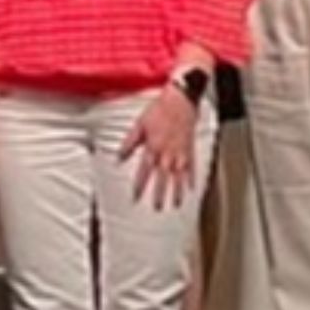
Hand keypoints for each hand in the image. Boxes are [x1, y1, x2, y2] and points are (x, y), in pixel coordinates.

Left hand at [130, 88, 200, 210]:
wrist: (181, 101)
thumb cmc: (159, 110)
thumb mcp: (139, 125)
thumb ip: (129, 143)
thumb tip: (118, 157)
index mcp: (154, 147)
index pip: (144, 172)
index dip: (139, 186)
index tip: (135, 197)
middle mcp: (168, 153)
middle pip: (163, 179)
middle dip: (160, 195)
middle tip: (158, 208)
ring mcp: (181, 153)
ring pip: (179, 177)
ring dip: (177, 192)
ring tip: (176, 204)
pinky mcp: (190, 149)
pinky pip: (191, 168)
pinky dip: (191, 179)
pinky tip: (191, 189)